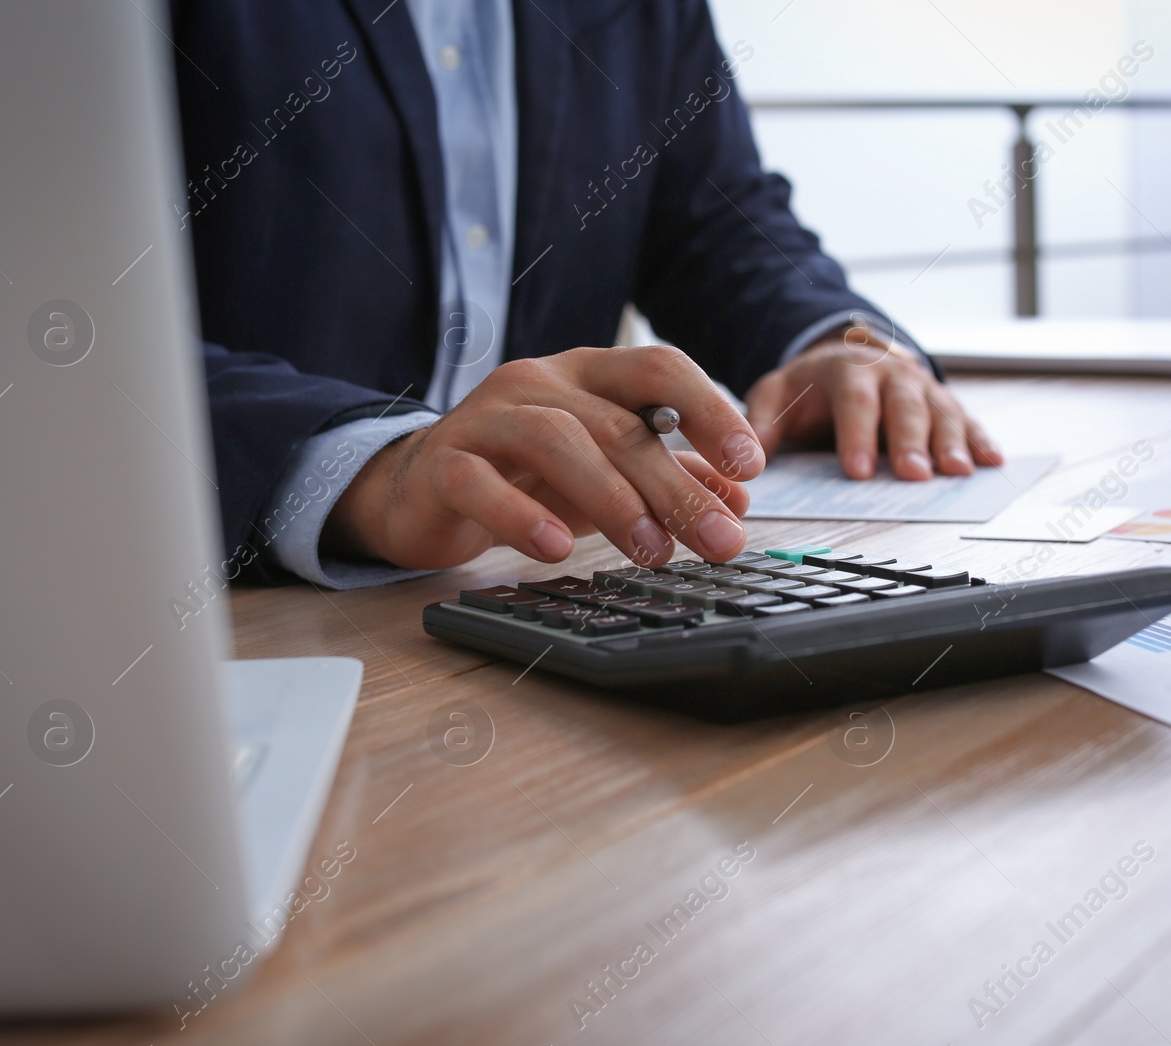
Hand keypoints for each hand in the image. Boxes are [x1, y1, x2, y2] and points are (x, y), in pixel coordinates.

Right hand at [323, 346, 762, 570]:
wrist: (420, 488)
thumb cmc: (524, 476)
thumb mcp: (606, 475)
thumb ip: (670, 478)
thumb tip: (738, 499)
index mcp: (587, 375)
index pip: (659, 368)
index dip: (710, 411)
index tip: (750, 465)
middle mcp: (538, 383)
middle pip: (618, 423)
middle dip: (676, 484)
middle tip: (718, 539)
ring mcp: (486, 418)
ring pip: (556, 441)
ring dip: (613, 499)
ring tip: (651, 551)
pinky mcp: (443, 463)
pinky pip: (479, 483)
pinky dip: (520, 516)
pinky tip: (554, 549)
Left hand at [745, 325, 1002, 479]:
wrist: (848, 357)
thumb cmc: (812, 386)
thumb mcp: (778, 393)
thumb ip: (763, 419)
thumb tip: (752, 453)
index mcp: (848, 370)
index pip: (854, 402)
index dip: (857, 435)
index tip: (857, 471)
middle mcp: (891, 375)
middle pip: (904, 407)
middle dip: (911, 442)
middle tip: (915, 475)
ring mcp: (923, 388)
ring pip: (942, 412)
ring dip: (952, 443)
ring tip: (959, 472)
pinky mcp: (944, 404)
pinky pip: (967, 420)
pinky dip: (981, 440)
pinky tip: (992, 461)